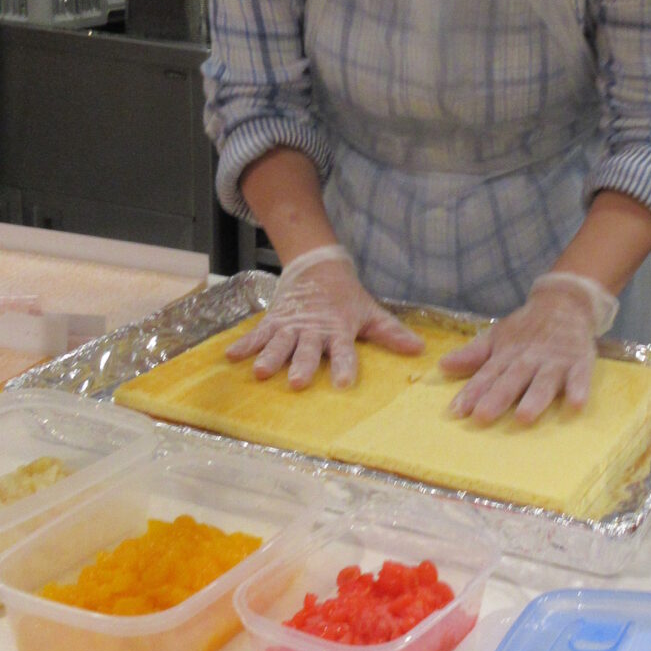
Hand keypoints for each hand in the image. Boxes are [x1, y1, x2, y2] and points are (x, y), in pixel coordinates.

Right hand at [227, 245, 421, 388]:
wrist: (317, 267)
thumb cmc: (347, 297)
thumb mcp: (370, 312)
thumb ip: (391, 333)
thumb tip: (419, 350)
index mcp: (338, 328)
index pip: (344, 350)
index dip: (344, 366)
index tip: (343, 383)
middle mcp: (313, 329)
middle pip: (307, 350)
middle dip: (301, 365)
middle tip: (298, 382)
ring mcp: (291, 325)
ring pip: (279, 343)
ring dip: (270, 357)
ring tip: (260, 372)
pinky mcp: (274, 321)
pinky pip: (257, 334)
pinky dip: (245, 344)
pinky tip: (230, 357)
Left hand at [439, 273, 619, 424]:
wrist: (565, 303)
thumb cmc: (527, 328)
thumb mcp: (498, 337)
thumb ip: (473, 354)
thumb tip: (442, 366)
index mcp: (506, 355)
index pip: (486, 375)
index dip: (472, 392)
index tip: (456, 411)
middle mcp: (529, 359)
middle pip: (511, 380)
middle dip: (497, 398)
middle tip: (482, 417)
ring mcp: (555, 362)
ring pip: (543, 382)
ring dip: (535, 399)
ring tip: (524, 417)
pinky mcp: (580, 363)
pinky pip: (580, 378)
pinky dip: (579, 390)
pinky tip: (576, 405)